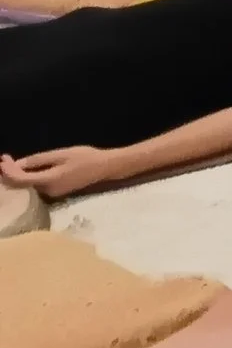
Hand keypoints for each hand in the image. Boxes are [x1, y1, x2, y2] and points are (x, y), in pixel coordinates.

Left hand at [0, 144, 131, 196]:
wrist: (105, 167)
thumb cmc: (85, 158)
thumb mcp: (60, 155)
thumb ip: (38, 160)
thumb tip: (18, 165)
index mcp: (48, 181)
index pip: (20, 180)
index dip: (7, 170)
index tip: (2, 158)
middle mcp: (47, 191)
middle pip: (21, 185)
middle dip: (9, 173)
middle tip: (4, 159)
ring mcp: (52, 193)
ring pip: (28, 186)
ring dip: (18, 175)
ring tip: (11, 162)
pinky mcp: (56, 191)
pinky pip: (36, 186)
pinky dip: (27, 178)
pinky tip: (25, 169)